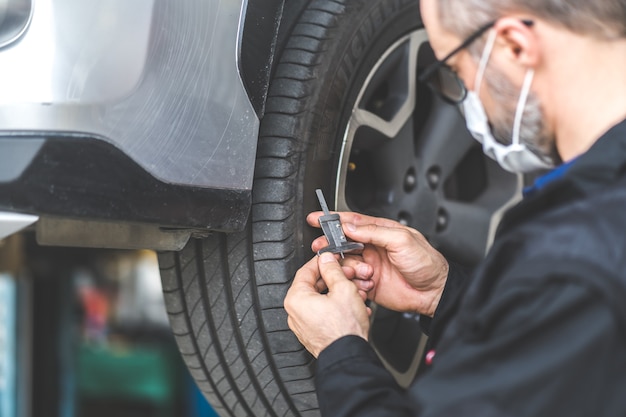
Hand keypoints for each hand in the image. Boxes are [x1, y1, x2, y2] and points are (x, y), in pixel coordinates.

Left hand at [284, 252, 370, 357]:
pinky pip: (324, 314)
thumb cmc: (344, 329)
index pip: (306, 270)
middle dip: (336, 279)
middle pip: (315, 286)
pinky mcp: (313, 334)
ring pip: (322, 300)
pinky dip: (338, 308)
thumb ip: (333, 270)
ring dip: (340, 293)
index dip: (323, 262)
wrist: (349, 357)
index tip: (332, 258)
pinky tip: (354, 308)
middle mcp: (295, 313)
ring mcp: (303, 325)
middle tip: (349, 276)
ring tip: (357, 293)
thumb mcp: (343, 289)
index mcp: (296, 299)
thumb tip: (326, 260)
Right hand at [309, 211, 447, 316]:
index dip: (334, 219)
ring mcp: (369, 264)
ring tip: (358, 270)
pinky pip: (350, 280)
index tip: (317, 219)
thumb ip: (374, 231)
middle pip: (343, 241)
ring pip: (345, 261)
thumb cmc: (426, 263)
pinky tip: (362, 282)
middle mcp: (373, 247)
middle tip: (320, 245)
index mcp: (381, 231)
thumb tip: (352, 227)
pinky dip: (351, 281)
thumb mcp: (401, 240)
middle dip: (330, 243)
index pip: (353, 222)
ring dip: (345, 265)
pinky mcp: (368, 282)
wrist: (434, 292)